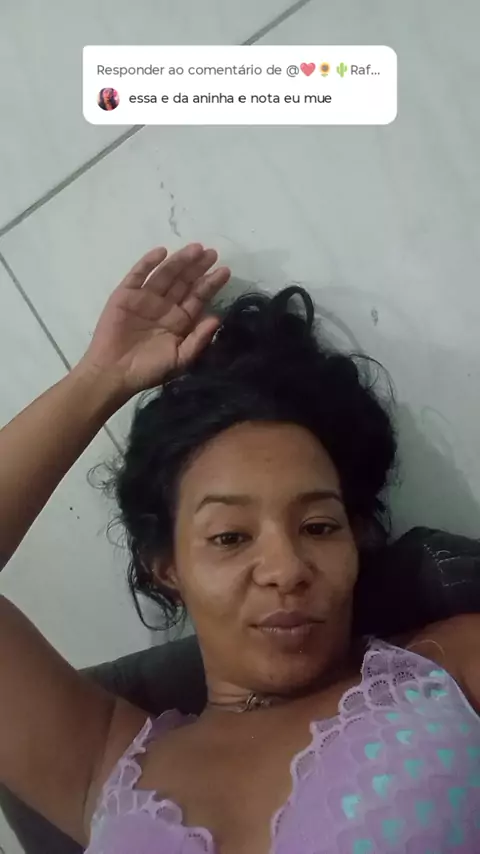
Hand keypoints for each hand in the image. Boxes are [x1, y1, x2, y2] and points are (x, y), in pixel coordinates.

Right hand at [77, 243, 230, 397]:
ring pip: (165, 274)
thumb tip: (217, 318)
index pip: (198, 297)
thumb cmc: (148, 370)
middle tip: (212, 253)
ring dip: (180, 261)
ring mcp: (145, 298)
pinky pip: (138, 274)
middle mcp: (164, 306)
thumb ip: (199, 339)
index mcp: (180, 320)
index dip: (211, 284)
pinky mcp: (125, 294)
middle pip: (184, 282)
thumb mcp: (180, 358)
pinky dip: (148, 262)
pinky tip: (161, 252)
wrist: (114, 373)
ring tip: (195, 249)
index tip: (225, 271)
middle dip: (198, 267)